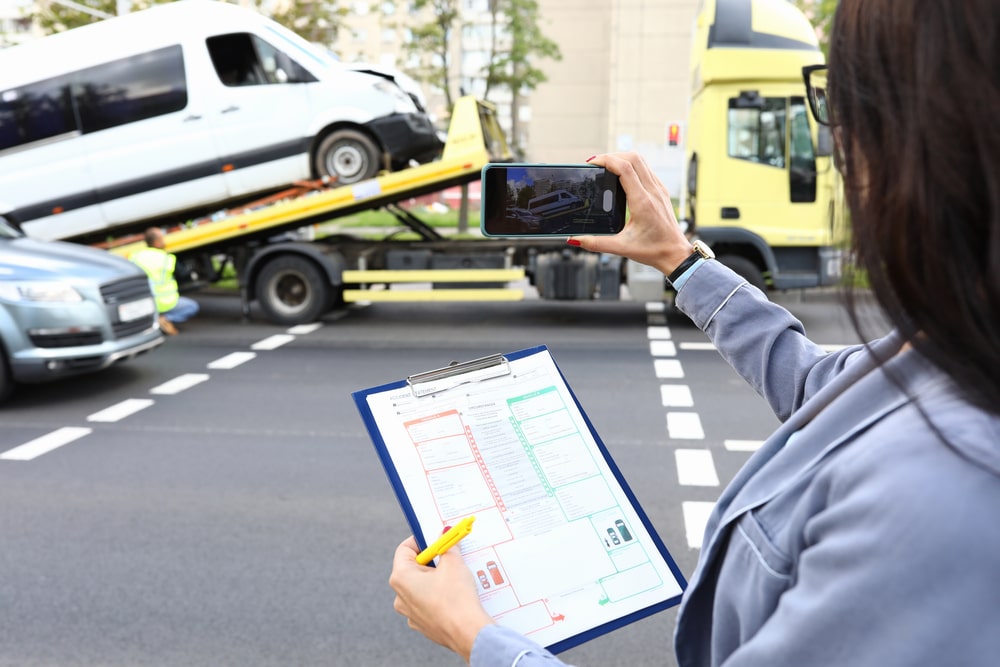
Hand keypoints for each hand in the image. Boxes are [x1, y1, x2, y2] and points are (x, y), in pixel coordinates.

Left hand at [389, 536, 494, 661]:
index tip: (437, 538)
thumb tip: (446, 533)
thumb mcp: (454, 563)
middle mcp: (400, 596)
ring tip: (455, 574)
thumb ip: (447, 545)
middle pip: (413, 568)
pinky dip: (439, 595)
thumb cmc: (456, 596)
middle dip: (432, 559)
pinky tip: (455, 594)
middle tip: (449, 554)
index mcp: (401, 578)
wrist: (467, 633)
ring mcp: (410, 613)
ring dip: (436, 578)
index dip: (422, 540)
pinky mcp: (423, 625)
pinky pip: (428, 603)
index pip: (405, 549)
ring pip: (421, 586)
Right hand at [570, 152, 693, 274]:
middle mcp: (652, 192)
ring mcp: (658, 190)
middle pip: (633, 158)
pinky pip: (646, 169)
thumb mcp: (621, 248)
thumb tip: (576, 239)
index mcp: (642, 202)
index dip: (606, 160)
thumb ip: (596, 244)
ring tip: (606, 166)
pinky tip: (622, 176)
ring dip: (622, 158)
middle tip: (596, 164)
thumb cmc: (654, 250)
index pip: (625, 168)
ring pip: (641, 161)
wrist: (675, 254)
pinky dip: (632, 166)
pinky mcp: (661, 191)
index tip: (592, 163)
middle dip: (612, 156)